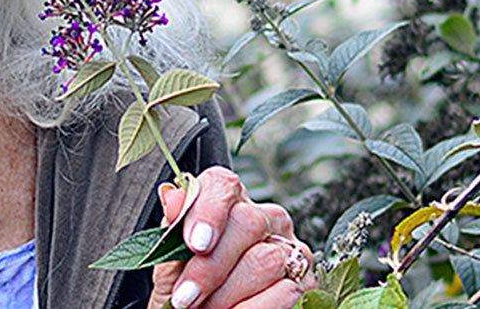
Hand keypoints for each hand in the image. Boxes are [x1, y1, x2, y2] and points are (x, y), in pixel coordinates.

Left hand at [147, 167, 316, 308]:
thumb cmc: (188, 290)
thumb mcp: (173, 262)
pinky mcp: (306, 281)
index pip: (222, 184)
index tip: (195, 244)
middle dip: (211, 266)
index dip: (208, 210)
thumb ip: (172, 229)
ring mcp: (290, 248)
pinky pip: (286, 292)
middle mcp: (264, 218)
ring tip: (206, 308)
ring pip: (267, 260)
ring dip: (229, 293)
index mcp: (228, 202)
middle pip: (247, 222)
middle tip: (186, 296)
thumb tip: (173, 196)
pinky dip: (252, 308)